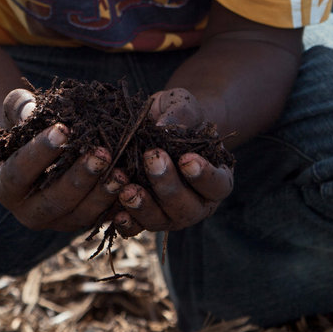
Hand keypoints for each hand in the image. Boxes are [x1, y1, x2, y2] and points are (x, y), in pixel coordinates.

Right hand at [0, 89, 128, 231]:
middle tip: (102, 154)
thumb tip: (30, 110)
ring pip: (81, 215)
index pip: (20, 171)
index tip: (63, 128)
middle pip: (54, 200)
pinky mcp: (82, 223)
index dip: (40, 151)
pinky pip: (101, 220)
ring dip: (103, 194)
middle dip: (80, 178)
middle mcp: (29, 212)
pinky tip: (132, 187)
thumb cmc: (32, 126)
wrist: (47, 149)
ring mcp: (57, 222)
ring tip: (122, 172)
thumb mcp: (20, 113)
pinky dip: (117, 205)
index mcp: (6, 186)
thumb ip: (20, 108)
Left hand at [113, 87, 233, 235]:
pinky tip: (115, 212)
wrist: (157, 123)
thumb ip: (180, 114)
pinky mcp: (143, 217)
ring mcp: (170, 214)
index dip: (204, 176)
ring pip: (161, 221)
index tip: (186, 159)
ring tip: (128, 190)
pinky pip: (136, 227)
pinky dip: (126, 221)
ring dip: (144, 207)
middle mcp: (196, 203)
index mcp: (216, 178)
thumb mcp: (183, 104)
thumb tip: (163, 127)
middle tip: (153, 160)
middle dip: (169, 186)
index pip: (217, 185)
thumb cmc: (178, 114)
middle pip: (187, 207)